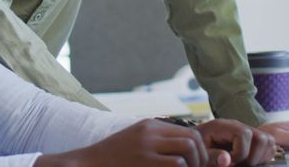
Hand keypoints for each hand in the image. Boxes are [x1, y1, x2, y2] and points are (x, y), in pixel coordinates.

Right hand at [37, 119, 231, 166]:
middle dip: (200, 158)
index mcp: (150, 125)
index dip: (199, 151)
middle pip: (193, 139)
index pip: (189, 132)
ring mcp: (146, 146)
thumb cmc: (113, 159)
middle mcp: (150, 131)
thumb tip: (185, 149)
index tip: (195, 165)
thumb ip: (157, 141)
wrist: (88, 163)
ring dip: (192, 166)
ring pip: (188, 150)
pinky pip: (176, 165)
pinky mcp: (144, 162)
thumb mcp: (135, 141)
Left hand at [195, 119, 275, 164]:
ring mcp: (246, 131)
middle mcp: (237, 126)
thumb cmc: (197, 150)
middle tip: (239, 164)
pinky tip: (249, 162)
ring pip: (268, 141)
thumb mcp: (200, 153)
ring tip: (244, 163)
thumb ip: (212, 156)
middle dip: (252, 157)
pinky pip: (268, 146)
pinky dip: (263, 156)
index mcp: (222, 126)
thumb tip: (228, 160)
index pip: (244, 134)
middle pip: (261, 137)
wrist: (194, 146)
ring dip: (260, 157)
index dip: (240, 152)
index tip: (230, 162)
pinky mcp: (251, 139)